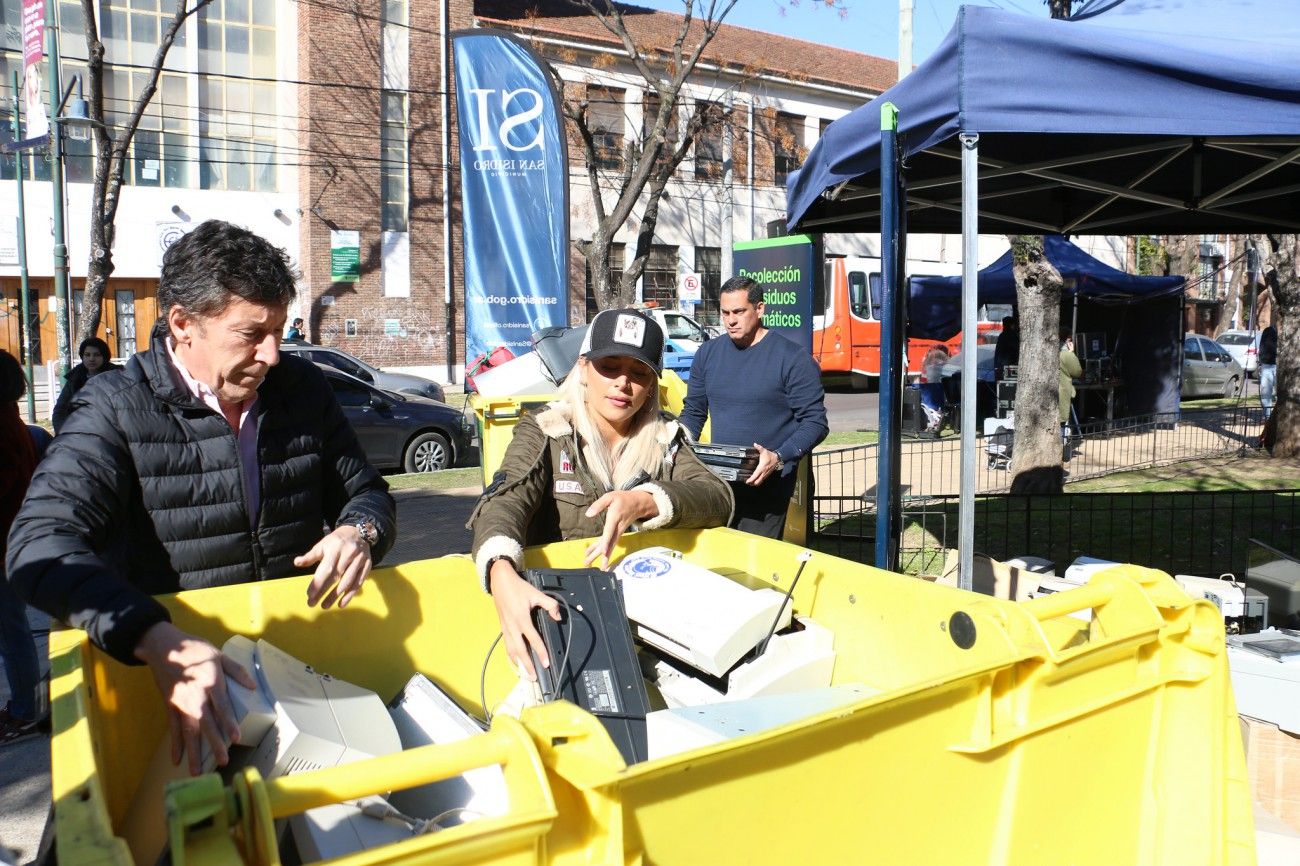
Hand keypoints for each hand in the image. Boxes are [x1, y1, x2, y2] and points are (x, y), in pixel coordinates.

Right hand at [134, 622, 257, 775]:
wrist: (163, 647)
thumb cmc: (195, 650)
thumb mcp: (219, 655)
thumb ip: (236, 671)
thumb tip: (253, 686)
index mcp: (211, 682)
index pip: (222, 706)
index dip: (229, 722)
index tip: (236, 737)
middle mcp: (196, 696)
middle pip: (206, 723)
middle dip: (214, 744)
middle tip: (222, 762)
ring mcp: (181, 703)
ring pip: (188, 731)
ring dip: (193, 752)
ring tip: (198, 771)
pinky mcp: (170, 706)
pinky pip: (173, 729)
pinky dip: (175, 744)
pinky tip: (177, 759)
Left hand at [296, 525, 372, 608]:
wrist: (360, 532)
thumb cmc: (337, 541)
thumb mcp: (323, 544)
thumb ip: (311, 555)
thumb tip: (297, 562)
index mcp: (335, 548)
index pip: (326, 568)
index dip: (318, 582)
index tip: (309, 595)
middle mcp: (349, 554)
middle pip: (335, 577)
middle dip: (323, 591)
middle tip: (312, 603)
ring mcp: (359, 561)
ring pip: (347, 582)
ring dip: (335, 596)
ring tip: (324, 606)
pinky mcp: (367, 566)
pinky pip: (358, 583)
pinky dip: (350, 595)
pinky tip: (341, 604)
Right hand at [489, 559, 559, 681]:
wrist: (500, 581)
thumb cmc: (519, 587)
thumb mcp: (536, 593)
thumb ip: (550, 605)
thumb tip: (558, 617)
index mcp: (522, 619)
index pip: (533, 640)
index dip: (541, 652)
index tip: (546, 664)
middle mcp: (513, 627)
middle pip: (520, 651)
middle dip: (527, 665)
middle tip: (533, 677)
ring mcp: (506, 628)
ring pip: (511, 650)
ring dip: (518, 664)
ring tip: (524, 674)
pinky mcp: (503, 627)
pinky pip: (506, 645)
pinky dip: (511, 656)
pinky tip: (515, 662)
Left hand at [583, 490, 656, 567]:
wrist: (638, 503)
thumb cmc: (622, 499)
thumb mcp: (610, 497)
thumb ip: (599, 505)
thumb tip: (588, 514)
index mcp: (615, 518)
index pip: (610, 532)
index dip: (606, 542)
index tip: (603, 552)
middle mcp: (617, 528)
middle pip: (609, 543)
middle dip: (599, 555)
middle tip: (588, 563)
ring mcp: (618, 532)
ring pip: (609, 546)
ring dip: (599, 556)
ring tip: (588, 564)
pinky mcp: (617, 534)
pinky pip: (610, 544)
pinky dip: (602, 550)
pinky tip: (593, 555)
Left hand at [746, 443, 781, 486]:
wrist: (778, 459)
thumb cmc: (770, 455)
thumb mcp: (764, 451)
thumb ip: (759, 448)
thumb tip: (755, 444)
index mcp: (762, 467)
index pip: (755, 475)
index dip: (751, 479)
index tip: (747, 481)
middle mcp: (763, 472)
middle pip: (757, 482)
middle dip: (752, 483)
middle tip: (747, 483)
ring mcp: (765, 474)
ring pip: (760, 482)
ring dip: (755, 483)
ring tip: (750, 483)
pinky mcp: (767, 475)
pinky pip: (762, 480)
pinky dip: (758, 481)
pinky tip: (755, 480)